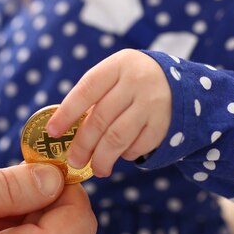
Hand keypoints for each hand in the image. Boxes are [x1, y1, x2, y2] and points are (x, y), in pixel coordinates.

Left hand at [47, 49, 171, 176]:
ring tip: (96, 168)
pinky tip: (121, 155)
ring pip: (118, 137)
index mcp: (118, 65)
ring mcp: (153, 102)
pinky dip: (126, 154)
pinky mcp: (166, 123)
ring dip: (102, 157)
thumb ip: (94, 97)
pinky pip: (139, 145)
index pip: (86, 90)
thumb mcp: (116, 77)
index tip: (52, 133)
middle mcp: (137, 81)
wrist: (181, 84)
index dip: (66, 113)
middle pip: (100, 118)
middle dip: (83, 144)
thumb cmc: (133, 84)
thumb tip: (64, 131)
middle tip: (73, 161)